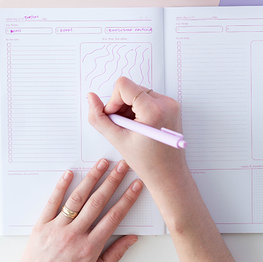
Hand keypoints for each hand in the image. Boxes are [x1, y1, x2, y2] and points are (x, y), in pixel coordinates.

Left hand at [8, 159, 141, 261]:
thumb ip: (114, 256)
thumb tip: (132, 238)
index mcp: (90, 248)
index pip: (114, 217)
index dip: (127, 199)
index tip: (136, 185)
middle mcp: (74, 235)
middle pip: (98, 202)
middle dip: (113, 181)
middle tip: (123, 165)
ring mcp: (57, 228)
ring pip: (77, 198)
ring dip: (92, 178)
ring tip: (102, 163)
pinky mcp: (41, 225)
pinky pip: (53, 202)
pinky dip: (61, 186)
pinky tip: (69, 173)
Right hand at [87, 77, 189, 192]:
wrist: (169, 175)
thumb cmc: (148, 163)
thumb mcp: (117, 140)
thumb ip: (99, 118)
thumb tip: (91, 98)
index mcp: (154, 110)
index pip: (124, 85)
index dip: (113, 101)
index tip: (115, 118)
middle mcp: (166, 103)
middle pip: (131, 88)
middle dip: (121, 106)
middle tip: (123, 127)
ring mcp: (171, 104)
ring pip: (138, 93)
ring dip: (129, 108)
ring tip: (132, 129)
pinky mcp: (171, 107)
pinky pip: (148, 98)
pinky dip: (139, 109)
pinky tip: (139, 127)